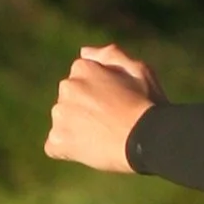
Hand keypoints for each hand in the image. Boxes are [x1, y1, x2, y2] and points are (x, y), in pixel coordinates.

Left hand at [45, 41, 163, 172]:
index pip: (80, 80)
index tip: (115, 104)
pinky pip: (55, 146)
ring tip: (103, 137)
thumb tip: (84, 52)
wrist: (148, 139)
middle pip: (70, 100)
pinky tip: (90, 150)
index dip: (99, 94)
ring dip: (76, 129)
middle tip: (110, 122)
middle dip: (84, 110)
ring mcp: (60, 114)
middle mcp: (66, 87)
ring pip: (63, 122)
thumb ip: (110, 55)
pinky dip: (68, 150)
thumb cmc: (147, 105)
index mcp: (82, 68)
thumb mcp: (138, 70)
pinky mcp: (57, 139)